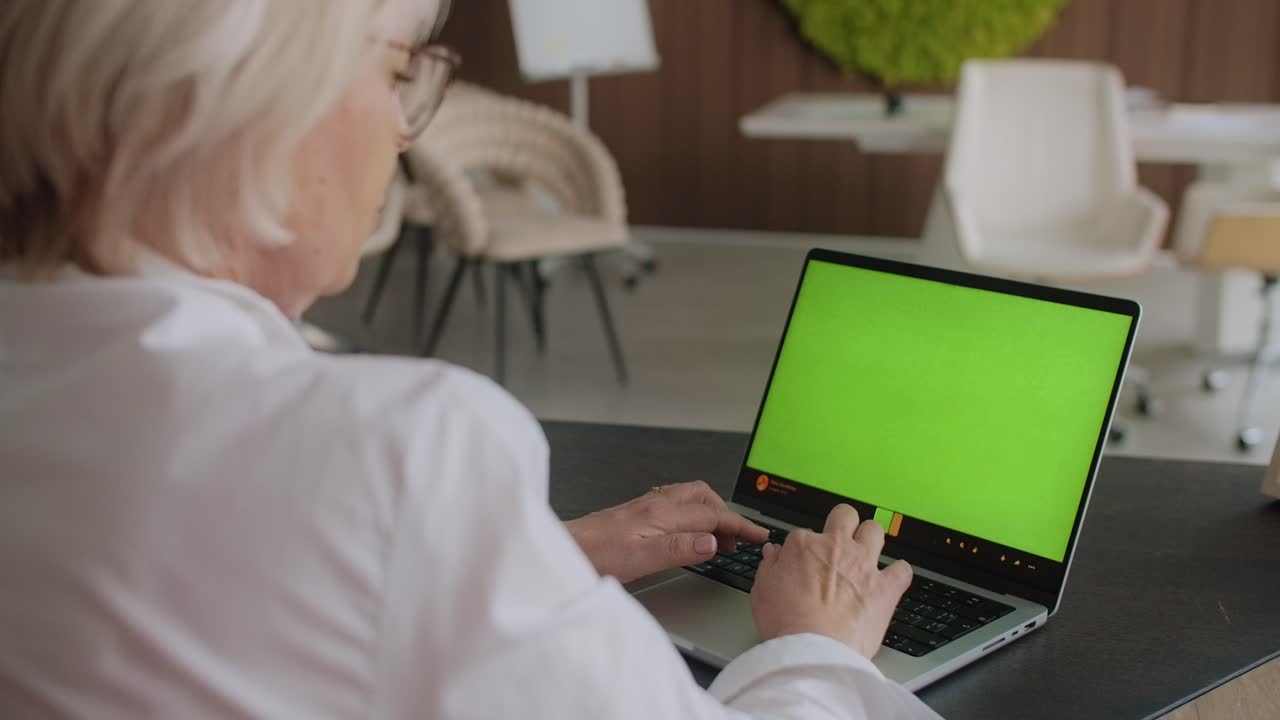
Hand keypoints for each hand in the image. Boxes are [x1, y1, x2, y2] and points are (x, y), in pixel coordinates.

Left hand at [565, 481, 768, 582]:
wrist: (566, 547)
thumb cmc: (596, 554)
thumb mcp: (641, 558)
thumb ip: (679, 548)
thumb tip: (712, 541)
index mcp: (663, 514)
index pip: (712, 514)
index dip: (739, 525)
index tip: (758, 535)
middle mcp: (656, 504)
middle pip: (704, 497)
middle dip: (727, 514)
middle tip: (737, 539)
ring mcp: (646, 506)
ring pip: (690, 497)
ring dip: (710, 512)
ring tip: (718, 536)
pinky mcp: (637, 512)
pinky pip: (676, 503)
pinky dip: (693, 513)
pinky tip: (687, 529)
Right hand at [750, 504, 912, 658]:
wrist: (814, 647)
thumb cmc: (787, 623)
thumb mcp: (761, 591)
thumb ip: (769, 566)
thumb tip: (773, 553)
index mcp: (804, 546)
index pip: (803, 534)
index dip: (803, 549)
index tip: (802, 562)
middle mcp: (836, 547)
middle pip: (845, 516)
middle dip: (843, 522)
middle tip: (839, 539)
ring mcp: (863, 565)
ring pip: (874, 530)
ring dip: (871, 537)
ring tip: (866, 551)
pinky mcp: (885, 588)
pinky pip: (902, 570)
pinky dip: (899, 573)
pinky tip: (893, 578)